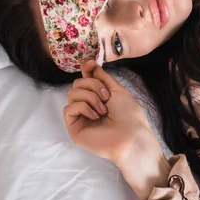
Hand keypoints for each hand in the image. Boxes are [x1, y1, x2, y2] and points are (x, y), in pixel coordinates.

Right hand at [63, 61, 170, 199]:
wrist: (131, 136)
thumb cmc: (129, 115)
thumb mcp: (117, 90)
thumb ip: (103, 77)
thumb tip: (92, 65)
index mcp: (99, 97)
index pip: (85, 79)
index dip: (86, 70)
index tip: (91, 64)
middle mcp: (88, 106)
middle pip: (77, 84)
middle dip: (93, 85)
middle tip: (106, 97)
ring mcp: (80, 117)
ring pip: (72, 93)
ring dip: (90, 97)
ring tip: (103, 110)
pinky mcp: (74, 128)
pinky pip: (69, 108)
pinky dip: (83, 108)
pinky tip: (95, 116)